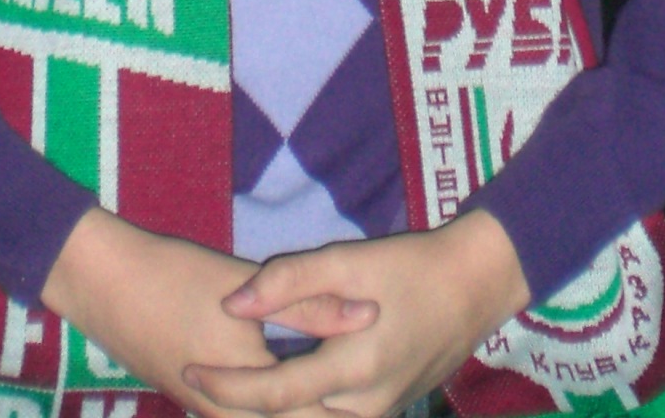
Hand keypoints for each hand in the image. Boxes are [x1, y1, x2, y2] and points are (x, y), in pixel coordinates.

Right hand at [41, 208, 370, 417]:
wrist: (102, 282)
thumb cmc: (173, 278)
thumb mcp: (245, 289)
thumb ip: (309, 305)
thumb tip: (370, 313)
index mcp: (245, 392)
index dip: (349, 413)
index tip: (387, 402)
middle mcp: (223, 414)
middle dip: (321, 413)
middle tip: (369, 400)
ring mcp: (202, 408)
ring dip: (296, 412)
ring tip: (335, 396)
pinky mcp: (191, 393)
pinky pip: (239, 416)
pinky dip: (268, 408)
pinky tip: (287, 387)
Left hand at [190, 209, 530, 417]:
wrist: (475, 286)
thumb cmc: (410, 267)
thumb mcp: (348, 261)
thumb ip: (289, 280)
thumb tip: (232, 303)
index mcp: (352, 371)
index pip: (271, 395)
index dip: (224, 386)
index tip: (188, 369)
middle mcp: (364, 408)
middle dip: (240, 409)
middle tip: (196, 386)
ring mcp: (378, 414)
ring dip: (272, 410)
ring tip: (228, 389)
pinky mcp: (387, 409)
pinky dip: (300, 406)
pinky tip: (278, 387)